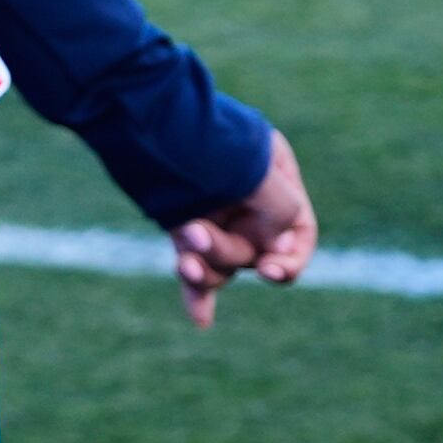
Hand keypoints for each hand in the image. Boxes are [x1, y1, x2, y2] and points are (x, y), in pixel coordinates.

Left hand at [171, 127, 317, 327]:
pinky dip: (197, 291)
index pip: (299, 230)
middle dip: (227, 250)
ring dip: (204, 267)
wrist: (143, 121)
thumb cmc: (203, 138)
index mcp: (276, 176)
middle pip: (254, 251)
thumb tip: (276, 250)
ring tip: (182, 248)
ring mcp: (217, 213)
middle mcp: (250, 198)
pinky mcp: (183, 225)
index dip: (291, 257)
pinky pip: (196, 266)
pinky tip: (201, 320)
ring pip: (222, 264)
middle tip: (195, 232)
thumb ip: (279, 211)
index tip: (271, 271)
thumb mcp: (254, 171)